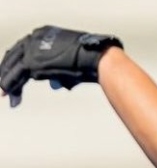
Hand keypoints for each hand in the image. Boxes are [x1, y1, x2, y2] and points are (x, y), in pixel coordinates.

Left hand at [0, 25, 122, 107]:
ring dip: (8, 82)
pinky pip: (15, 76)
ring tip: (5, 94)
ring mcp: (32, 49)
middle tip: (4, 85)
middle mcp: (34, 38)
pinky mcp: (32, 62)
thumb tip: (54, 84)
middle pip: (14, 56)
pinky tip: (9, 94)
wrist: (97, 59)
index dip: (18, 63)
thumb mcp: (72, 64)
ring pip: (13, 67)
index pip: (24, 49)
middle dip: (8, 72)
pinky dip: (11, 86)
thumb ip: (59, 72)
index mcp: (44, 34)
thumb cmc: (92, 60)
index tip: (16, 75)